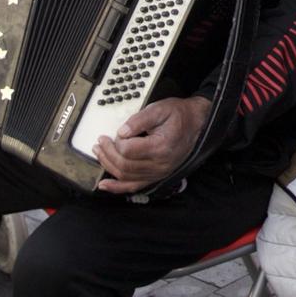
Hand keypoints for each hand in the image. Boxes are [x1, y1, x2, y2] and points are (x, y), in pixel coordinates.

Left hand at [94, 95, 210, 192]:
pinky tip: (104, 185)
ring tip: (99, 153)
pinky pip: (134, 186)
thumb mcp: (160, 109)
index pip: (128, 150)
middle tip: (101, 141)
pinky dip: (117, 188)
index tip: (114, 132)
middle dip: (108, 153)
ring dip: (108, 166)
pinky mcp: (156, 176)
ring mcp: (158, 173)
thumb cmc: (179, 116)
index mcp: (161, 147)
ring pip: (126, 176)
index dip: (116, 141)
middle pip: (124, 165)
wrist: (197, 124)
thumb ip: (139, 120)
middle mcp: (160, 164)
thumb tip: (121, 132)